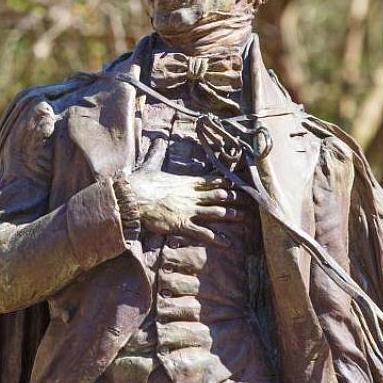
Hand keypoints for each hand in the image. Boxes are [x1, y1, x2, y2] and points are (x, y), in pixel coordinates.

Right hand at [125, 137, 243, 244]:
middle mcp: (191, 195)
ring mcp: (189, 210)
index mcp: (186, 182)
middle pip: (218, 195)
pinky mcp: (183, 224)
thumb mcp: (150, 166)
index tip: (238, 181)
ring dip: (230, 215)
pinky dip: (216, 238)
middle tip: (249, 200)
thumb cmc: (140, 183)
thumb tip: (158, 140)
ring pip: (215, 212)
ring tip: (243, 217)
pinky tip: (227, 242)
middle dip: (234, 198)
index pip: (211, 180)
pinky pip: (203, 232)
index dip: (225, 181)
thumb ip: (157, 153)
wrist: (133, 198)